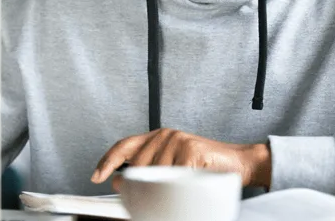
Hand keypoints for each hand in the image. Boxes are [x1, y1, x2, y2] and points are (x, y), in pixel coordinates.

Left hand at [90, 128, 270, 188]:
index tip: (96, 176)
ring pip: (155, 174)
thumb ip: (149, 171)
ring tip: (178, 191)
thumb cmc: (204, 167)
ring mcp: (177, 140)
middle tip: (146, 198)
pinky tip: (188, 186)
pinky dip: (179, 188)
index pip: (124, 146)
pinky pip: (174, 177)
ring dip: (165, 189)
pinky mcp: (190, 150)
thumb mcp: (172, 168)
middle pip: (137, 166)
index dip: (107, 161)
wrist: (237, 162)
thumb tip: (121, 182)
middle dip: (140, 185)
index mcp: (157, 137)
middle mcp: (164, 135)